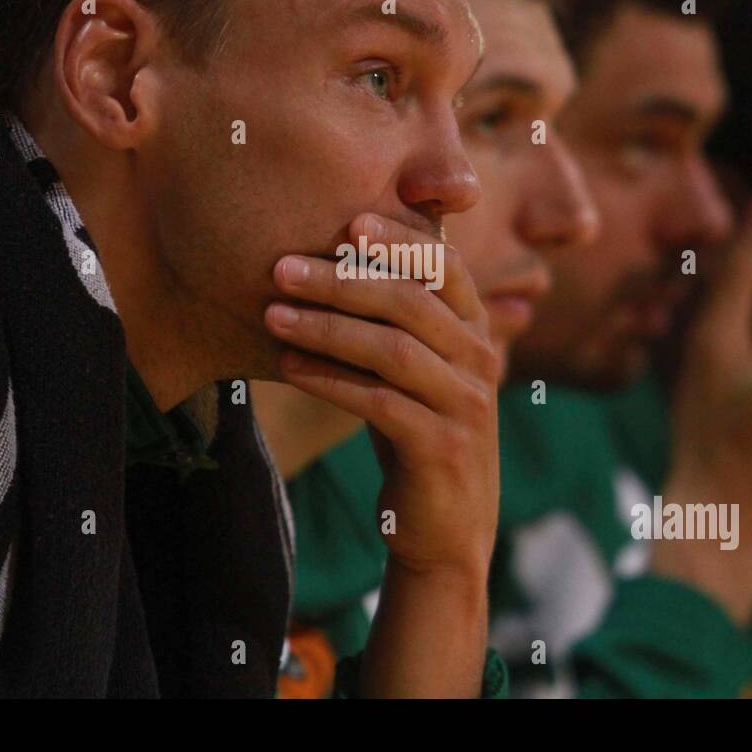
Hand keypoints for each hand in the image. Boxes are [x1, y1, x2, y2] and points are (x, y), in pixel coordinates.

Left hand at [264, 212, 500, 577]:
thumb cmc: (417, 435)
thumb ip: (397, 323)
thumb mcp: (414, 372)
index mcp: (476, 332)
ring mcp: (466, 405)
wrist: (444, 529)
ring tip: (272, 314)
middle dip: (342, 280)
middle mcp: (480, 361)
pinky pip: (377, 402)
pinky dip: (329, 379)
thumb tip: (334, 259)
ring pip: (391, 349)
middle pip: (410, 302)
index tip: (349, 222)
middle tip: (282, 268)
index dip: (401, 240)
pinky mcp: (441, 447)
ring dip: (326, 327)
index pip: (445, 268)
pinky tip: (288, 364)